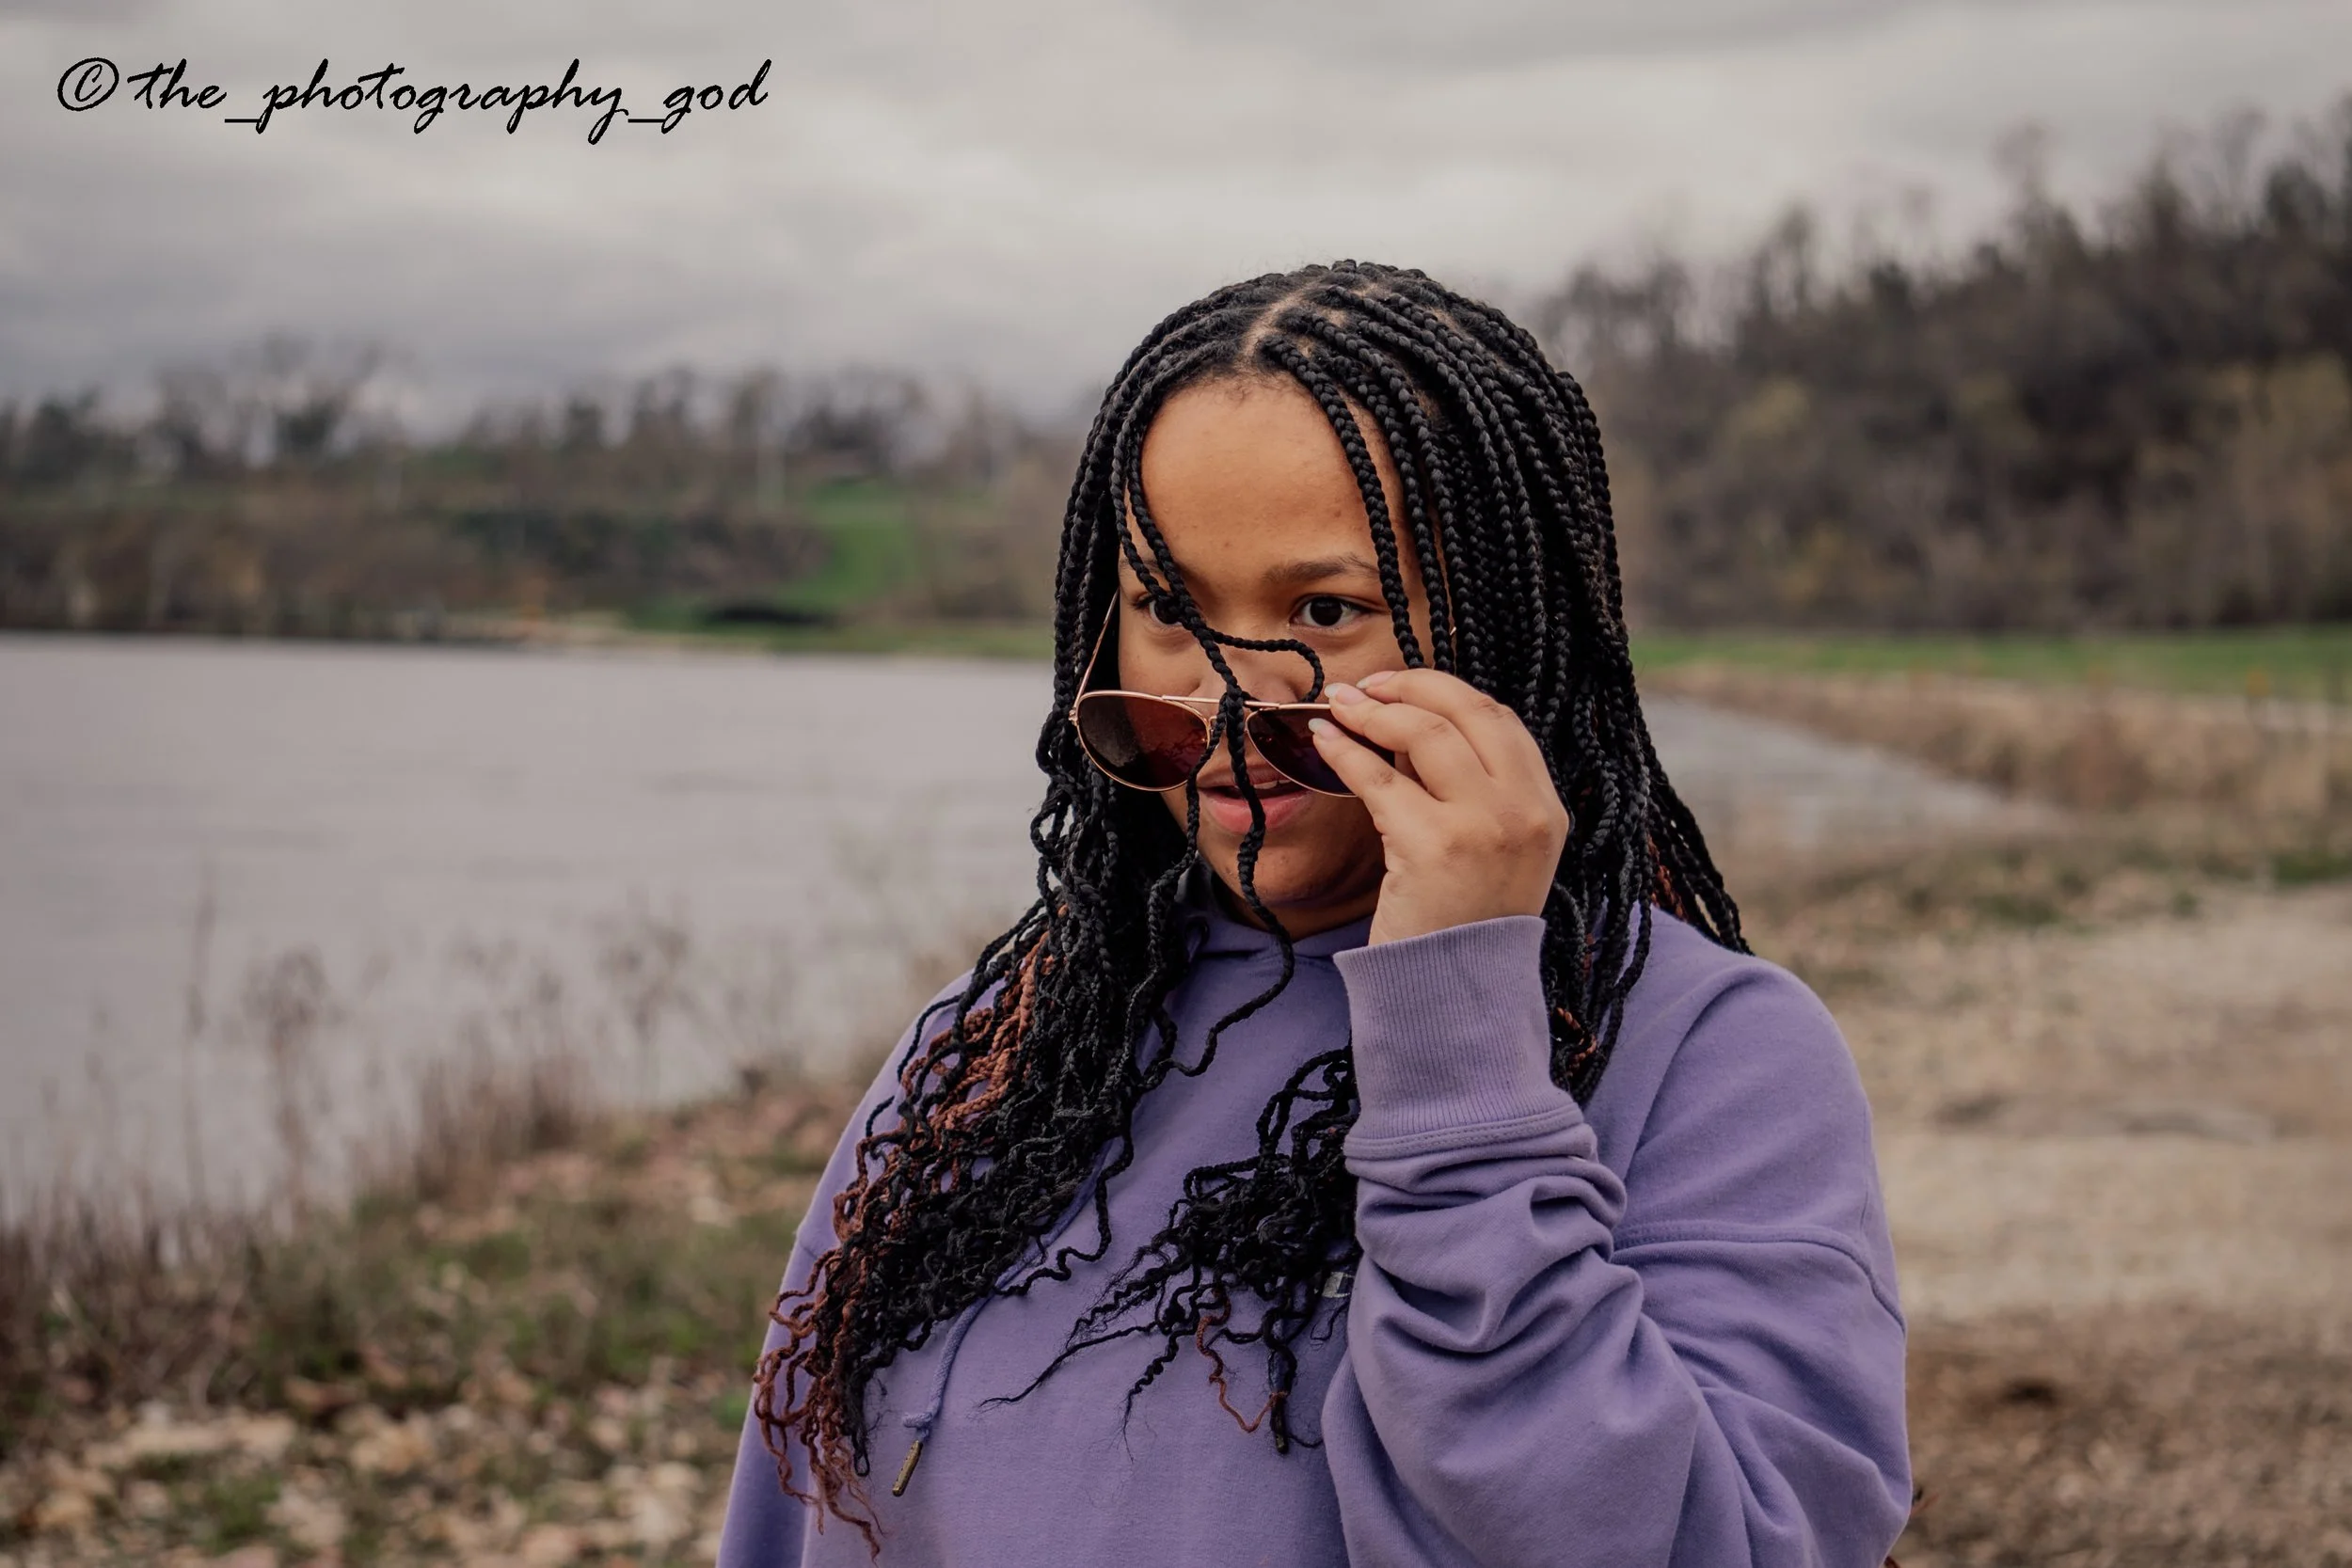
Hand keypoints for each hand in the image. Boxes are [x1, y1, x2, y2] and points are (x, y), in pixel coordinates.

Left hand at [1309, 669, 1569, 945]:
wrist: (1455, 995)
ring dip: (1374, 711)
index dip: (1446, 691)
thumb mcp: (1489, 849)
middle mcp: (1525, 811)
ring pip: (1425, 734)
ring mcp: (1484, 827)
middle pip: (1466, 712)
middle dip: (1410, 687)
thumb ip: (1463, 788)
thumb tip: (1406, 722)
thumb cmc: (1462, 923)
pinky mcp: (1434, 847)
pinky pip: (1380, 780)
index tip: (1402, 687)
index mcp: (1547, 809)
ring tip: (1339, 705)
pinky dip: (1345, 751)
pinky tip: (1323, 740)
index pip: (1500, 720)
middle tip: (1366, 687)